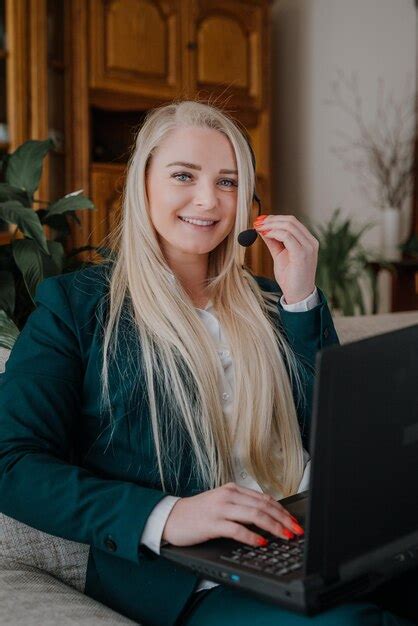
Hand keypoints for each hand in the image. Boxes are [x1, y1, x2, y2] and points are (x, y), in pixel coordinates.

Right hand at [162, 482, 303, 547]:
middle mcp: (228, 496)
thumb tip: (268, 518)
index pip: (264, 499)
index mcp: (232, 489)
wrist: (171, 517)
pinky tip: (261, 542)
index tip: (294, 522)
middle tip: (296, 531)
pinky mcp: (212, 523)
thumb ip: (242, 507)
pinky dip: (251, 536)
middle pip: (263, 506)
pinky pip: (236, 529)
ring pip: (254, 515)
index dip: (283, 511)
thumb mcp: (222, 504)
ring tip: (285, 536)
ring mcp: (220, 508)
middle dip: (283, 519)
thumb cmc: (198, 513)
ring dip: (273, 527)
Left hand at [254, 215, 318, 303]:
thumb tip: (262, 229)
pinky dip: (274, 233)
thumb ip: (274, 242)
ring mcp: (308, 247)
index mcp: (307, 241)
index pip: (292, 222)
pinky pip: (287, 236)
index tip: (260, 220)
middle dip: (271, 219)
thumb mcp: (280, 255)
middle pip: (291, 220)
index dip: (275, 218)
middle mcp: (311, 242)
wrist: (298, 295)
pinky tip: (266, 235)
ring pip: (289, 226)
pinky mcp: (302, 254)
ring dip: (271, 225)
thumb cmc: (290, 277)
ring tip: (259, 228)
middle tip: (257, 222)